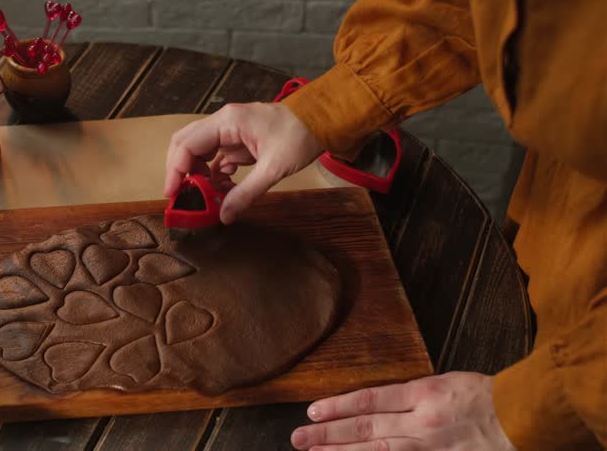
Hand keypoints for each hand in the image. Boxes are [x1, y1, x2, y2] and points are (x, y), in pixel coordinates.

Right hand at [164, 102, 320, 223]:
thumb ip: (246, 192)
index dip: (176, 170)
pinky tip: (226, 189)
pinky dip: (216, 174)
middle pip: (186, 144)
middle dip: (181, 171)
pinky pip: (217, 156)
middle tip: (182, 197)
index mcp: (227, 122)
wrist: (324, 120)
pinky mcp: (239, 139)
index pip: (187, 145)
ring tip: (210, 197)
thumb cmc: (300, 136)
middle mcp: (223, 122)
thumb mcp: (273, 168)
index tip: (174, 193)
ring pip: (200, 151)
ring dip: (200, 174)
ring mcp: (231, 129)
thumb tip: (223, 215)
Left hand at [291, 372, 515, 450]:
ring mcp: (433, 448)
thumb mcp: (446, 383)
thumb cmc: (489, 397)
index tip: (312, 410)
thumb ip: (412, 396)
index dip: (339, 406)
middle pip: (367, 430)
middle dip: (329, 435)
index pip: (371, 399)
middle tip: (298, 439)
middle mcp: (424, 422)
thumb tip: (375, 406)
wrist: (529, 419)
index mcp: (425, 393)